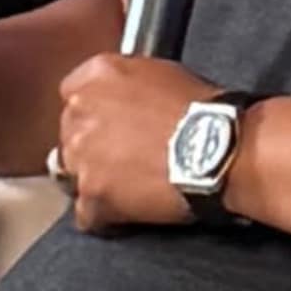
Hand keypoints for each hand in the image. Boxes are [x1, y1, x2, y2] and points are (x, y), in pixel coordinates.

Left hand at [50, 52, 205, 229]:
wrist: (219, 149)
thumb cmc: (204, 112)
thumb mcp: (162, 73)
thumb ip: (128, 83)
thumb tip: (126, 99)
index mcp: (96, 77)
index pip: (73, 94)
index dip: (94, 114)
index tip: (109, 125)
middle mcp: (80, 112)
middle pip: (71, 136)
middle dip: (94, 148)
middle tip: (127, 158)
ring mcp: (81, 156)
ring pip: (72, 175)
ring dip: (98, 182)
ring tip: (131, 188)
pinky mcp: (92, 194)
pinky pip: (87, 214)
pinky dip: (106, 217)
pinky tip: (131, 211)